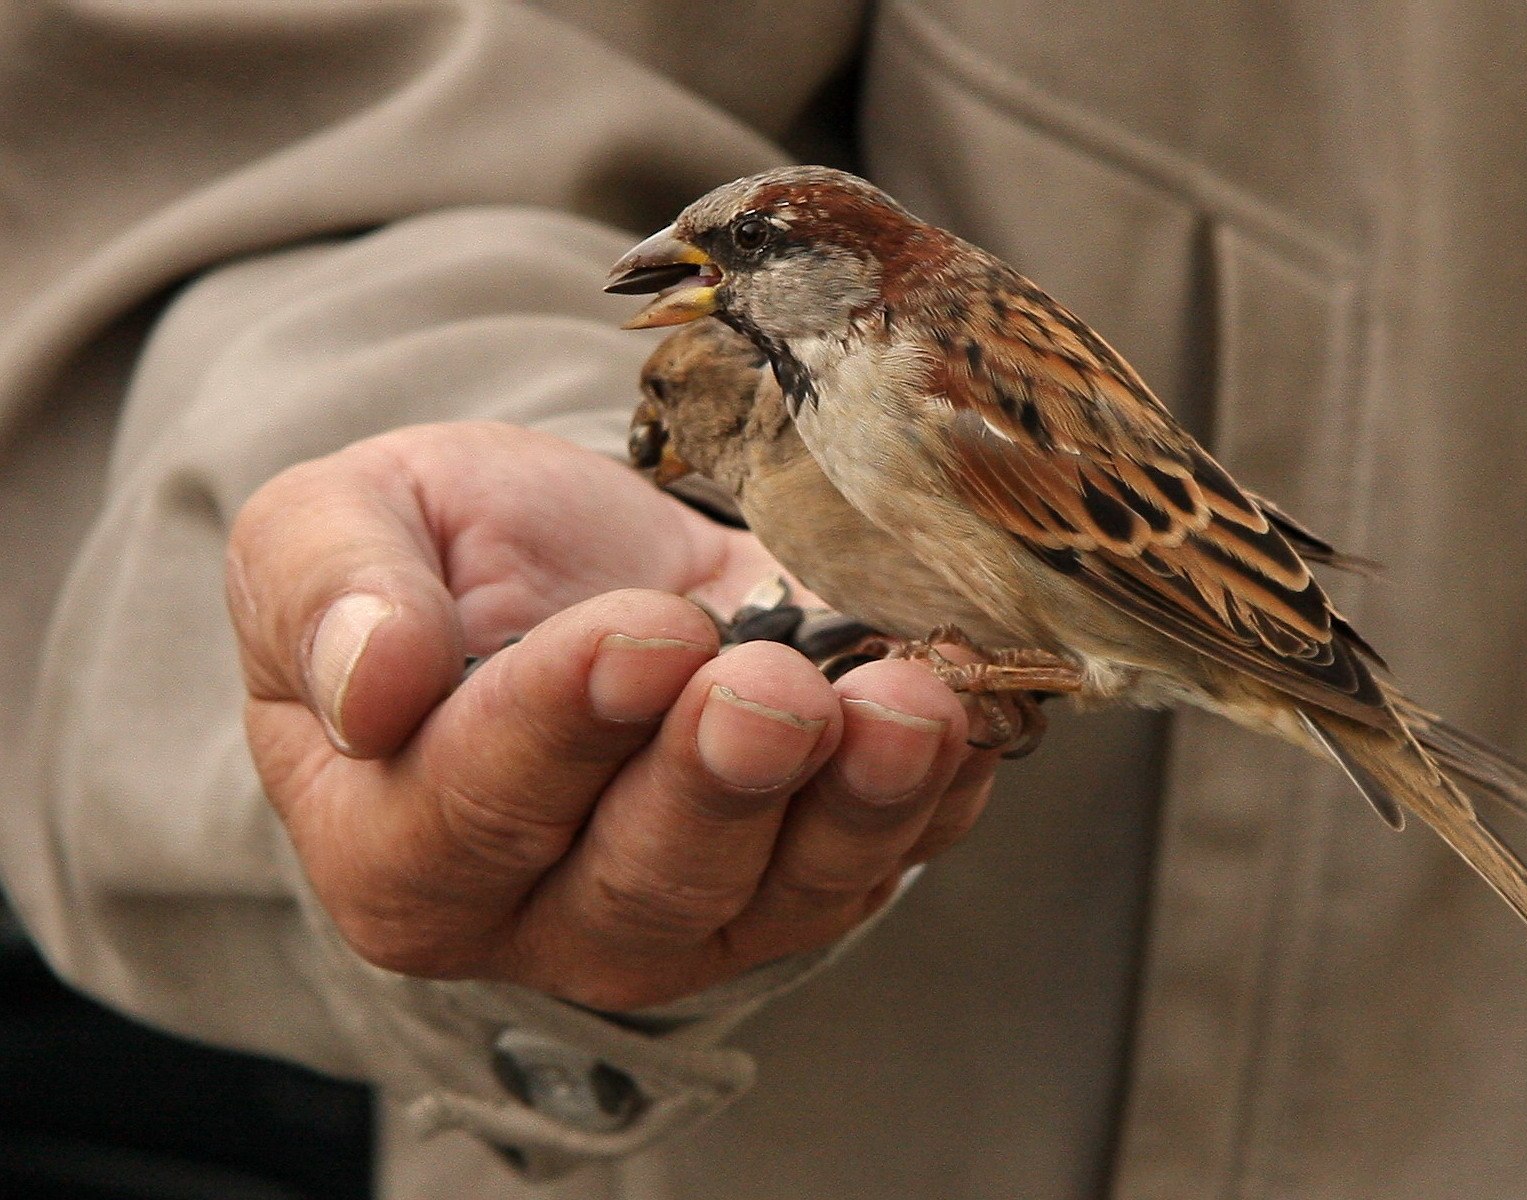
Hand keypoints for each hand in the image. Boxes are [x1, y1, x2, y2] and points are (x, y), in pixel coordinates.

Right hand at [226, 421, 996, 1009]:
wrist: (579, 561)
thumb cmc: (445, 554)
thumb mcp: (336, 527)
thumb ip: (322, 595)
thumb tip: (366, 687)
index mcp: (400, 844)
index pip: (473, 813)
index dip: (560, 726)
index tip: (641, 634)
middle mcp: (553, 912)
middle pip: (644, 882)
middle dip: (720, 781)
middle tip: (774, 688)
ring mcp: (704, 907)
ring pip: (789, 893)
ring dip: (858, 802)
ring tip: (906, 705)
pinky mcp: (818, 869)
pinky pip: (892, 853)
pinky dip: (941, 787)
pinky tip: (969, 706)